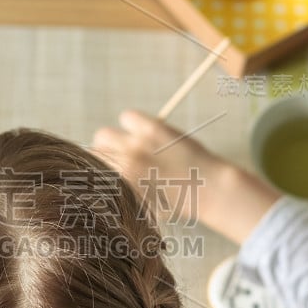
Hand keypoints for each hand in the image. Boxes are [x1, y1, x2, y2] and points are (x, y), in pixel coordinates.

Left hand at [91, 110, 280, 243]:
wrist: (209, 188)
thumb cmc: (196, 163)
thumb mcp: (174, 137)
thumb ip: (148, 134)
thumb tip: (125, 135)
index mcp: (150, 128)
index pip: (125, 118)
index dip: (130, 128)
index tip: (136, 138)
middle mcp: (136, 146)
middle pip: (102, 136)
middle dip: (110, 145)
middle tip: (120, 155)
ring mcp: (129, 170)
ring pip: (99, 158)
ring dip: (106, 163)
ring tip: (120, 172)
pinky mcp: (126, 189)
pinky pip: (107, 181)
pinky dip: (112, 184)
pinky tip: (125, 188)